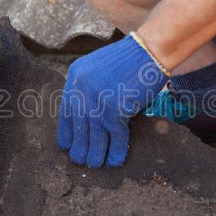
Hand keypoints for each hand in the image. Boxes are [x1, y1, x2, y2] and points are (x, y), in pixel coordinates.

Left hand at [57, 33, 168, 167]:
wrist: (149, 50)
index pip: (67, 112)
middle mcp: (81, 90)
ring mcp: (97, 102)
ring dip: (95, 154)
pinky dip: (115, 151)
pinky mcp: (115, 111)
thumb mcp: (99, 68)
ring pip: (94, 136)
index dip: (68, 132)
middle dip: (80, 147)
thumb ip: (89, 88)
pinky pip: (114, 138)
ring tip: (95, 165)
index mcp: (74, 77)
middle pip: (79, 127)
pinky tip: (114, 161)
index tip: (67, 145)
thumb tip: (87, 117)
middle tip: (80, 160)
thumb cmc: (129, 59)